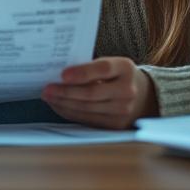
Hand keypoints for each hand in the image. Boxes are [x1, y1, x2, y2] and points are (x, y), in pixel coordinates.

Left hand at [41, 57, 157, 129]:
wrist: (142, 96)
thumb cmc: (117, 76)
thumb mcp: (111, 65)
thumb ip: (91, 67)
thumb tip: (60, 75)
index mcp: (125, 68)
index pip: (103, 69)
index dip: (82, 72)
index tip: (62, 74)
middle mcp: (127, 90)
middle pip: (92, 93)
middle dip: (66, 91)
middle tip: (47, 88)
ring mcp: (123, 110)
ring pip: (87, 108)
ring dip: (64, 103)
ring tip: (48, 97)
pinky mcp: (115, 124)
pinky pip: (87, 119)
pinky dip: (70, 112)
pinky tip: (59, 105)